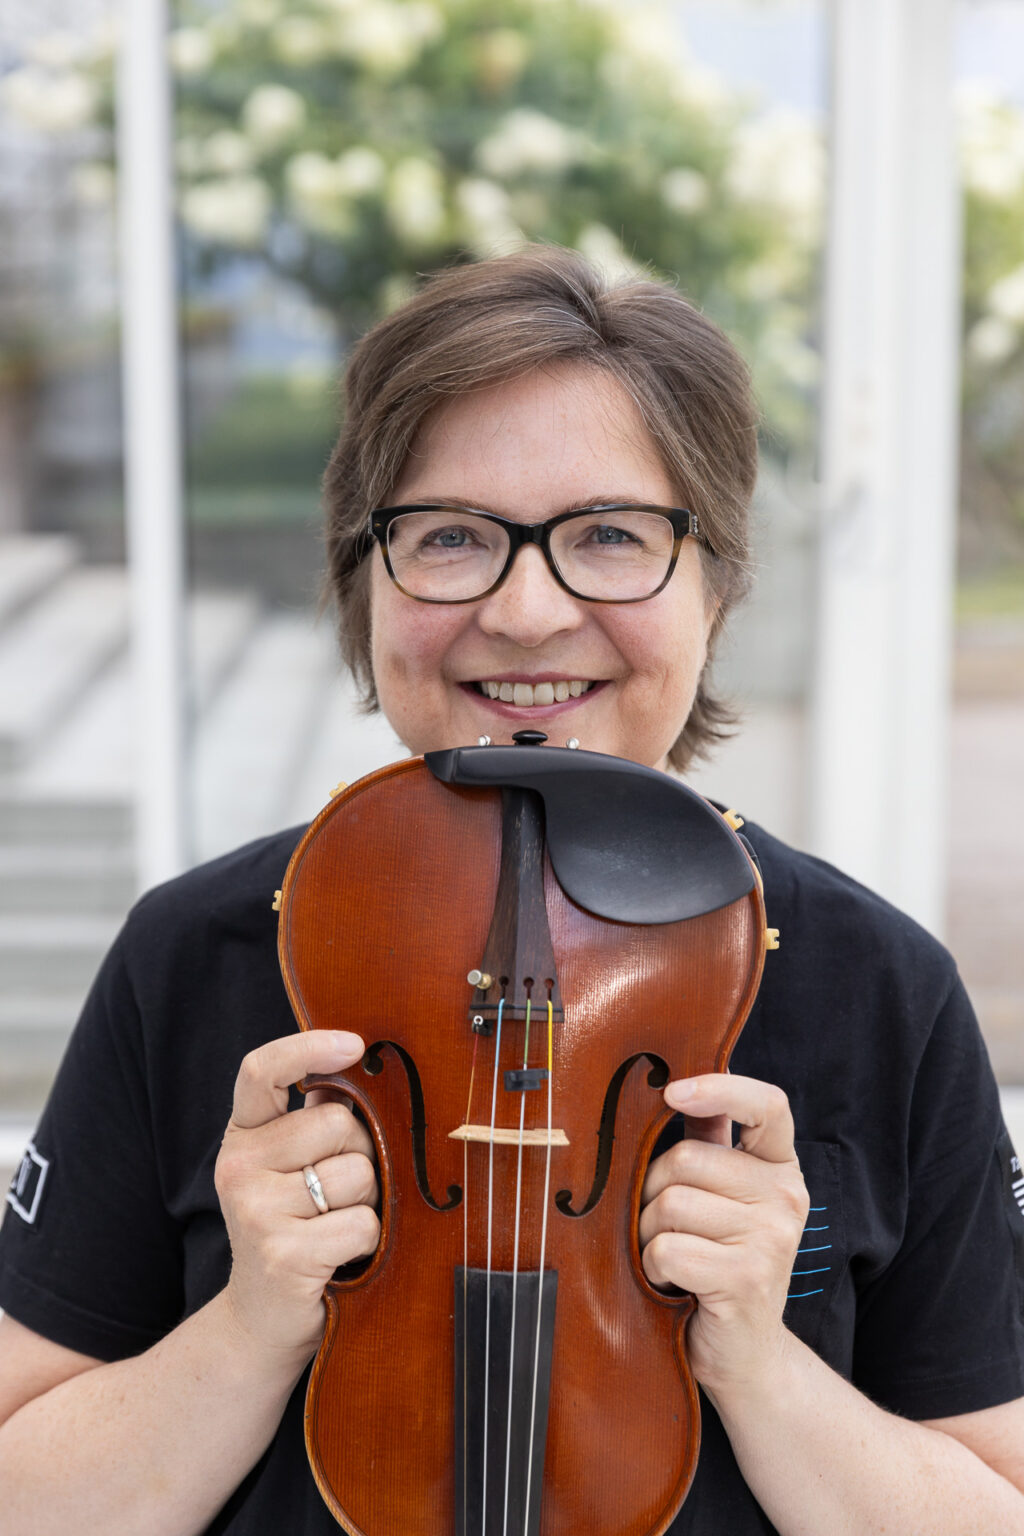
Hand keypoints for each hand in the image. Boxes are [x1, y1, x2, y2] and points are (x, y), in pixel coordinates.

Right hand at [215, 1031, 379, 1360]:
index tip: (354, 1043)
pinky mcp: (281, 1253)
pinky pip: (362, 1223)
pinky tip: (340, 1256)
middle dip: (361, 1153)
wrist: (261, 1321)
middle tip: (340, 1192)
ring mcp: (255, 1210)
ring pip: (358, 1173)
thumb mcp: (294, 1167)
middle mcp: (238, 1166)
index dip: (308, 1047)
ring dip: (366, 1202)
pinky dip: (367, 1242)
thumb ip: (316, 1120)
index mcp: (243, 1135)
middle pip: (338, 1123)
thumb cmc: (295, 1230)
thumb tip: (355, 1071)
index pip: (261, 1071)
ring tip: (336, 1225)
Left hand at [639, 1073, 808, 1397]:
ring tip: (674, 1257)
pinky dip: (653, 1266)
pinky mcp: (747, 1278)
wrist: (745, 1354)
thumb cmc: (718, 1264)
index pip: (767, 1104)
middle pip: (687, 1156)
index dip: (720, 1088)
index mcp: (780, 1167)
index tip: (674, 1092)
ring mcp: (772, 1238)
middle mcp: (786, 1196)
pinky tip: (674, 1282)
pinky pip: (668, 1247)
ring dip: (650, 1232)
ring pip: (671, 1202)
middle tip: (668, 1226)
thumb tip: (673, 1085)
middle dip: (654, 1190)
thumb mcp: (722, 1199)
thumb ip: (709, 1143)